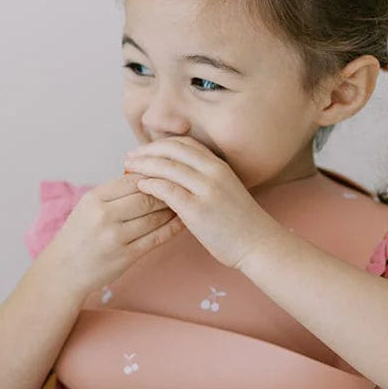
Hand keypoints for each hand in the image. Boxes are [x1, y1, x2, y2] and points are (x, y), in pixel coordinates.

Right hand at [46, 173, 183, 294]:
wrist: (64, 269)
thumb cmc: (79, 235)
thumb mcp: (87, 207)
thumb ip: (114, 193)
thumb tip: (148, 176)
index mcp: (94, 199)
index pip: (132, 180)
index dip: (153, 176)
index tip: (167, 175)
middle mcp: (104, 216)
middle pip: (147, 197)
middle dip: (167, 193)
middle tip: (182, 189)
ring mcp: (116, 237)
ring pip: (155, 217)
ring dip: (172, 210)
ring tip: (184, 204)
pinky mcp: (126, 256)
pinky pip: (157, 238)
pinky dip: (173, 228)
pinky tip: (181, 222)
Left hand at [123, 137, 281, 268]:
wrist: (259, 244)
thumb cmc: (238, 223)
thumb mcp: (225, 191)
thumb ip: (204, 180)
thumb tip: (177, 175)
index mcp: (220, 166)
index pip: (185, 144)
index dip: (161, 144)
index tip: (144, 151)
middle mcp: (214, 172)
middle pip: (173, 150)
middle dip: (147, 151)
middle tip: (129, 157)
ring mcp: (207, 189)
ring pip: (168, 167)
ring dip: (144, 166)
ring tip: (128, 169)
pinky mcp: (198, 209)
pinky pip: (167, 190)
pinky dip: (150, 185)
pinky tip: (140, 187)